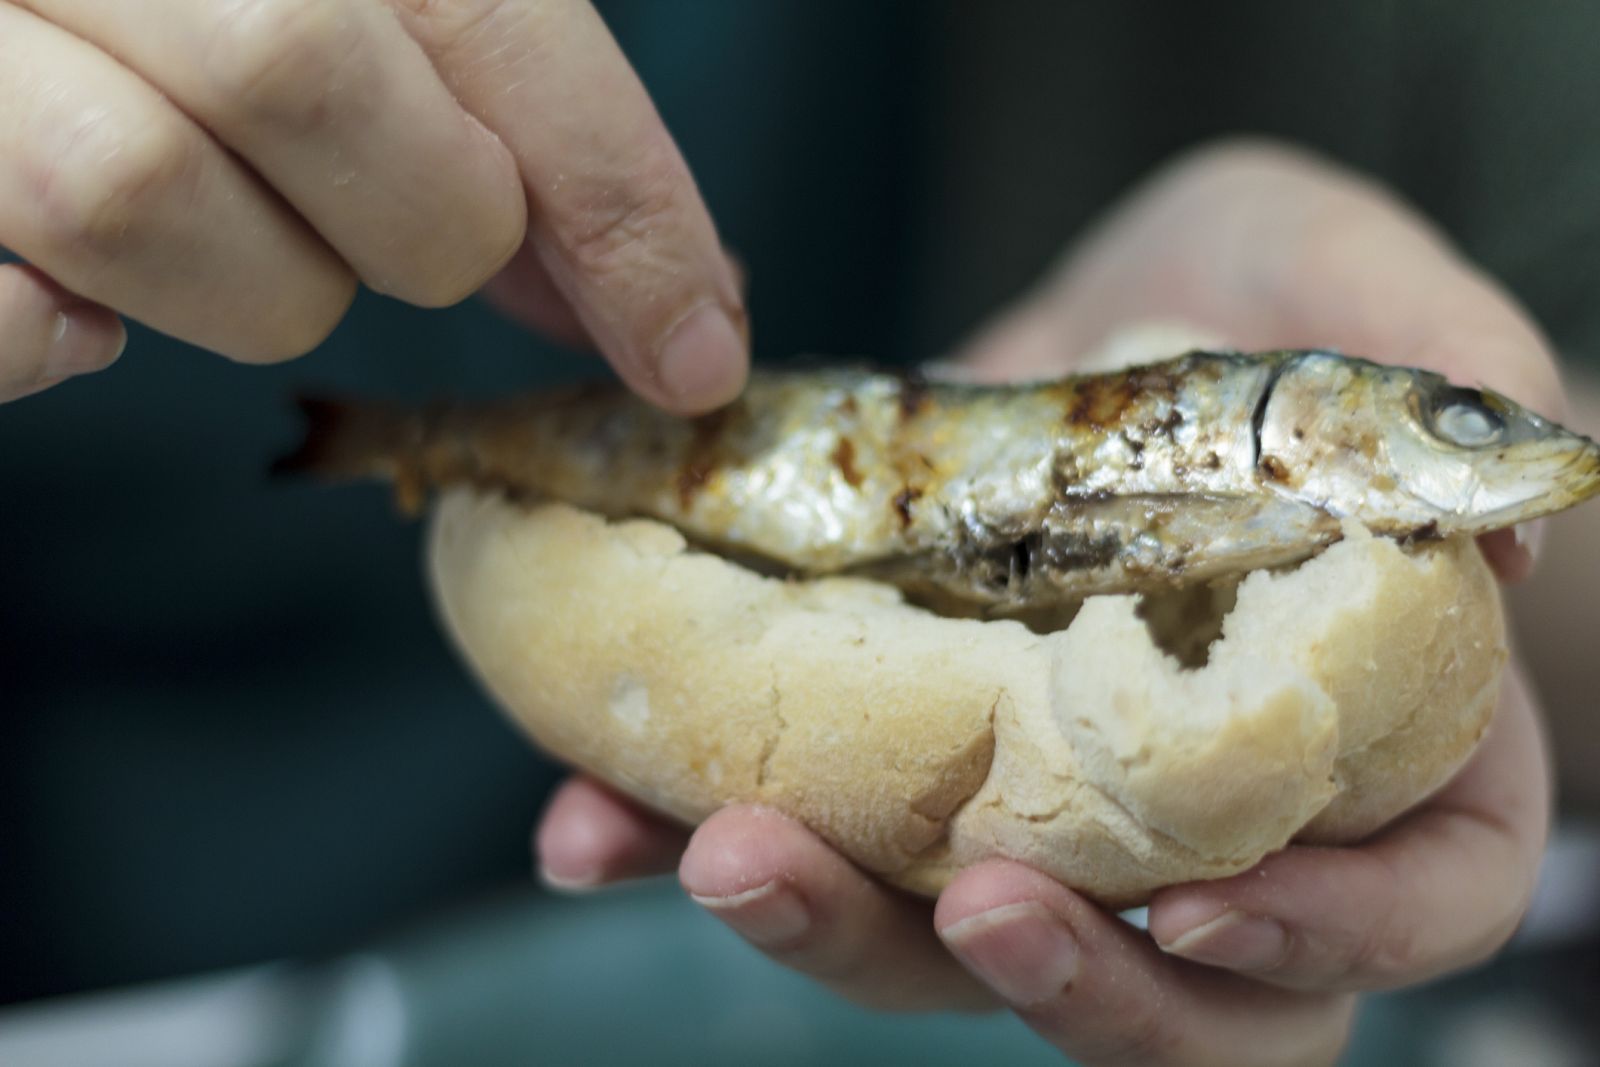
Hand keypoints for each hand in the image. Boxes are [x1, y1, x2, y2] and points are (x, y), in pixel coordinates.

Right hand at [0, 0, 745, 410]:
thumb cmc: (203, 0)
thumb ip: (496, 94)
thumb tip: (657, 291)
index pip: (489, 9)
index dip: (617, 199)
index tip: (691, 348)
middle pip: (302, 73)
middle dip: (423, 220)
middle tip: (421, 230)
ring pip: (132, 189)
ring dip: (258, 283)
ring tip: (252, 246)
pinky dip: (55, 336)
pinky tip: (81, 308)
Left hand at [534, 141, 1554, 1064]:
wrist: (1107, 319)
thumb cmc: (1259, 310)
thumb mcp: (1346, 286)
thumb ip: (1442, 386)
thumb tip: (1506, 536)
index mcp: (1368, 742)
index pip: (1401, 907)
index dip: (1321, 939)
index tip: (1200, 907)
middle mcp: (1200, 815)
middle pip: (1169, 995)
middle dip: (1060, 977)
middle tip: (960, 901)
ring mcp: (1033, 808)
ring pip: (955, 947)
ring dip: (839, 929)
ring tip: (721, 853)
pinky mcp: (896, 766)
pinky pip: (802, 840)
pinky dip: (686, 844)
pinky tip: (594, 821)